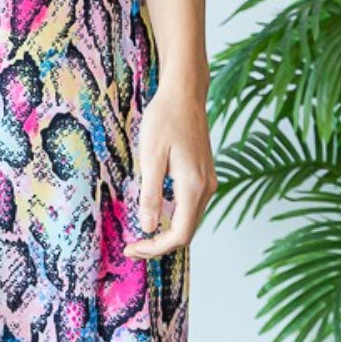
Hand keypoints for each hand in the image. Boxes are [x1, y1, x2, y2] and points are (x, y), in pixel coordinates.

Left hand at [123, 80, 217, 259]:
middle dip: (159, 244)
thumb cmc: (165, 119)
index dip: (155, 247)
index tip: (132, 248)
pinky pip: (191, 206)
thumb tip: (147, 227)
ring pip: (190, 220)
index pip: (179, 235)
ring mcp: (208, 181)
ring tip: (140, 233)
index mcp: (193, 186)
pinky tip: (155, 211)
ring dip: (166, 231)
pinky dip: (173, 216)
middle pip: (186, 232)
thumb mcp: (151, 156)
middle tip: (132, 246)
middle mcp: (206, 188)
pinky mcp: (204, 174)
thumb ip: (150, 194)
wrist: (185, 93)